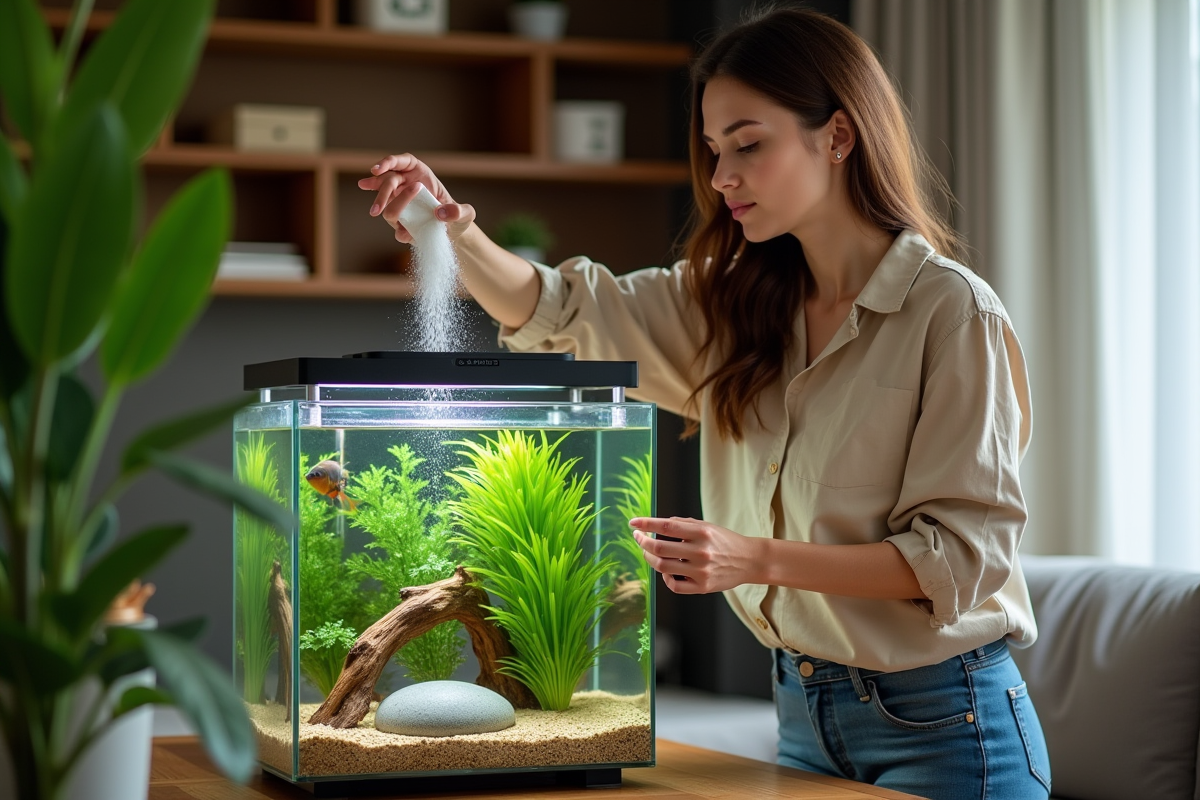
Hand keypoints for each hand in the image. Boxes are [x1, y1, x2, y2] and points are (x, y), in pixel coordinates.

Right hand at [357, 153, 475, 243]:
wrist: (454, 234)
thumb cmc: (458, 216)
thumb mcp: (466, 213)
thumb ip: (459, 211)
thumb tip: (440, 212)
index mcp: (420, 174)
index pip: (401, 162)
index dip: (388, 163)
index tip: (377, 170)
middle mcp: (407, 185)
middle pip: (389, 182)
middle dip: (382, 192)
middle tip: (378, 207)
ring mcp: (401, 202)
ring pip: (385, 199)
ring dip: (380, 205)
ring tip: (376, 212)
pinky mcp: (402, 220)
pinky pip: (397, 224)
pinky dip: (398, 229)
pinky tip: (404, 233)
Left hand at [629, 516, 764, 594]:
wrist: (749, 561)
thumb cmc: (724, 541)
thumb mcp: (707, 526)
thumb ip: (683, 524)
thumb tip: (656, 525)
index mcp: (702, 532)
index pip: (667, 526)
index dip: (646, 524)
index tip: (633, 523)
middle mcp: (701, 551)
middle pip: (660, 548)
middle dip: (643, 542)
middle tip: (638, 538)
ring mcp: (701, 571)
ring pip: (663, 567)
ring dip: (649, 559)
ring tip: (648, 553)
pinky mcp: (703, 587)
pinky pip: (674, 585)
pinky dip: (665, 578)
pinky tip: (666, 571)